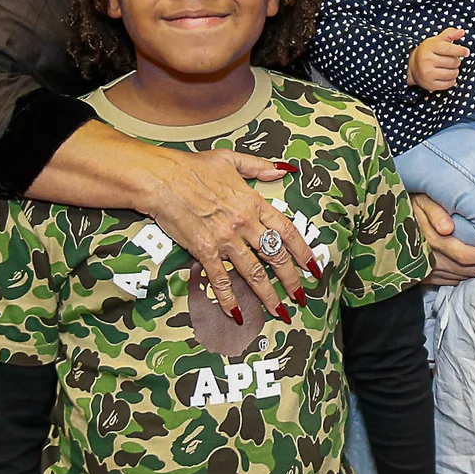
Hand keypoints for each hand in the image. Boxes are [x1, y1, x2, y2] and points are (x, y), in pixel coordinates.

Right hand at [140, 146, 319, 319]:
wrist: (161, 178)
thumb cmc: (192, 166)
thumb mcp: (230, 159)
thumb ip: (258, 166)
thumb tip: (281, 170)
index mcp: (253, 202)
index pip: (287, 231)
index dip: (303, 251)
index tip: (313, 266)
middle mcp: (245, 223)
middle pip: (276, 256)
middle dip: (292, 280)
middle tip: (301, 296)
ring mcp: (225, 239)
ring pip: (254, 273)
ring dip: (268, 295)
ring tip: (279, 312)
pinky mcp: (205, 251)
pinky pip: (221, 280)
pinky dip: (229, 299)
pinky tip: (238, 314)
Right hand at [407, 28, 469, 91]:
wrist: (413, 67)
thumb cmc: (428, 52)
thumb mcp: (437, 41)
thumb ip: (450, 34)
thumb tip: (461, 32)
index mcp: (429, 48)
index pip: (449, 49)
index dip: (460, 50)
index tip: (466, 52)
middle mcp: (427, 60)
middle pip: (453, 62)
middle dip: (456, 61)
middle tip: (451, 59)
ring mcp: (428, 74)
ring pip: (453, 73)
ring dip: (455, 71)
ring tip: (449, 67)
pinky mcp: (430, 85)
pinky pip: (449, 83)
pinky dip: (451, 80)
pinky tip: (446, 75)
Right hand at [410, 193, 474, 285]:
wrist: (388, 219)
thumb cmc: (410, 204)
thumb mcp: (421, 200)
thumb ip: (435, 212)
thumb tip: (448, 228)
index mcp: (430, 240)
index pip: (464, 254)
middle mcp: (427, 259)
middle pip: (465, 269)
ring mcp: (424, 270)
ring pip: (458, 277)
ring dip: (474, 270)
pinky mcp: (421, 277)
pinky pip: (448, 281)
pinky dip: (461, 275)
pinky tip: (469, 266)